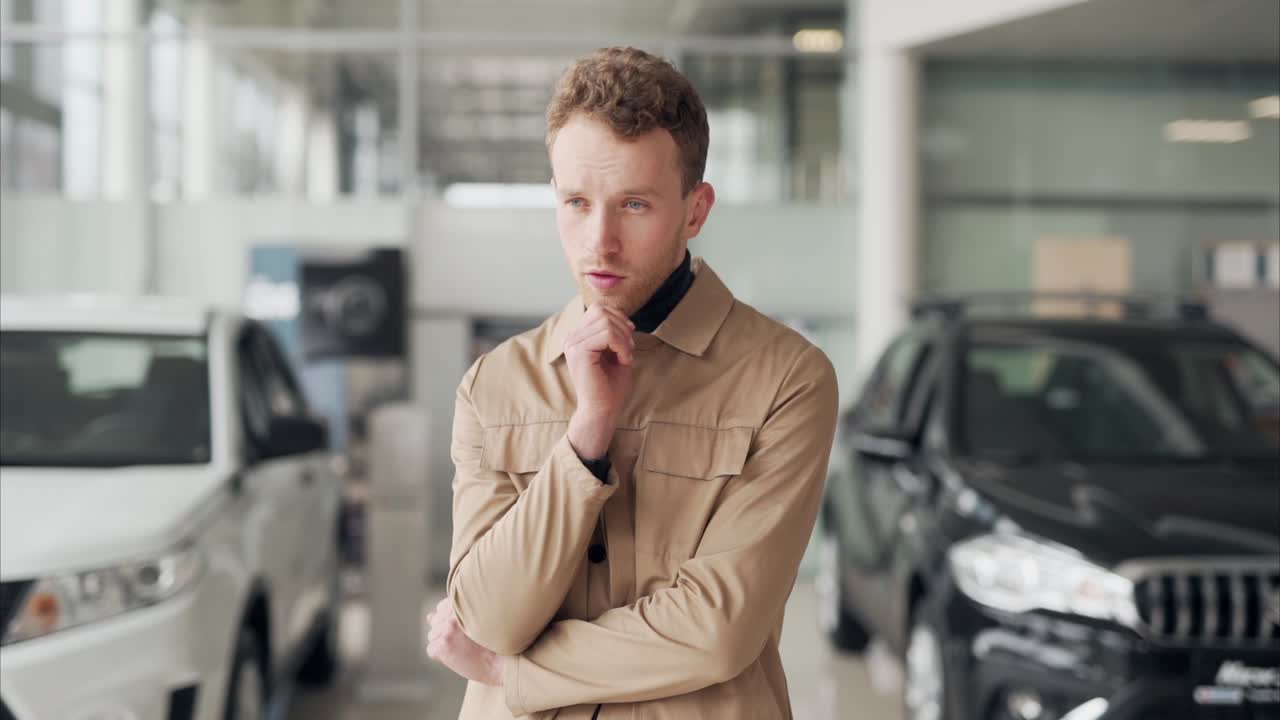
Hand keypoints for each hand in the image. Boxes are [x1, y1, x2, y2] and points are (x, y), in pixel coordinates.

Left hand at [425, 598, 503, 685]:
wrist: (502, 663)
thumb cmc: (491, 642)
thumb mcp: (474, 621)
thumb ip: (452, 616)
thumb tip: (429, 616)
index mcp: (461, 604)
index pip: (441, 608)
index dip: (449, 620)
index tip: (463, 630)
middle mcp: (453, 613)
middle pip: (435, 623)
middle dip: (445, 632)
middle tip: (465, 642)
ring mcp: (446, 629)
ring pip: (432, 636)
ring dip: (443, 643)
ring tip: (463, 649)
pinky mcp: (442, 645)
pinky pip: (432, 650)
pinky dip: (441, 656)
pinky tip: (458, 656)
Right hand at [564, 305, 634, 458]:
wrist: (603, 410)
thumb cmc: (610, 387)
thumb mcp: (615, 352)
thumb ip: (615, 333)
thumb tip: (622, 315)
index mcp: (577, 338)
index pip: (597, 309)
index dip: (618, 318)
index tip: (629, 338)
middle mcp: (571, 338)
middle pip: (601, 311)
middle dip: (622, 326)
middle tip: (629, 348)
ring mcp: (572, 344)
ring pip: (605, 321)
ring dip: (623, 338)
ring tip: (626, 356)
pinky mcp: (579, 351)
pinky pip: (607, 334)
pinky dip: (622, 345)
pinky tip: (623, 360)